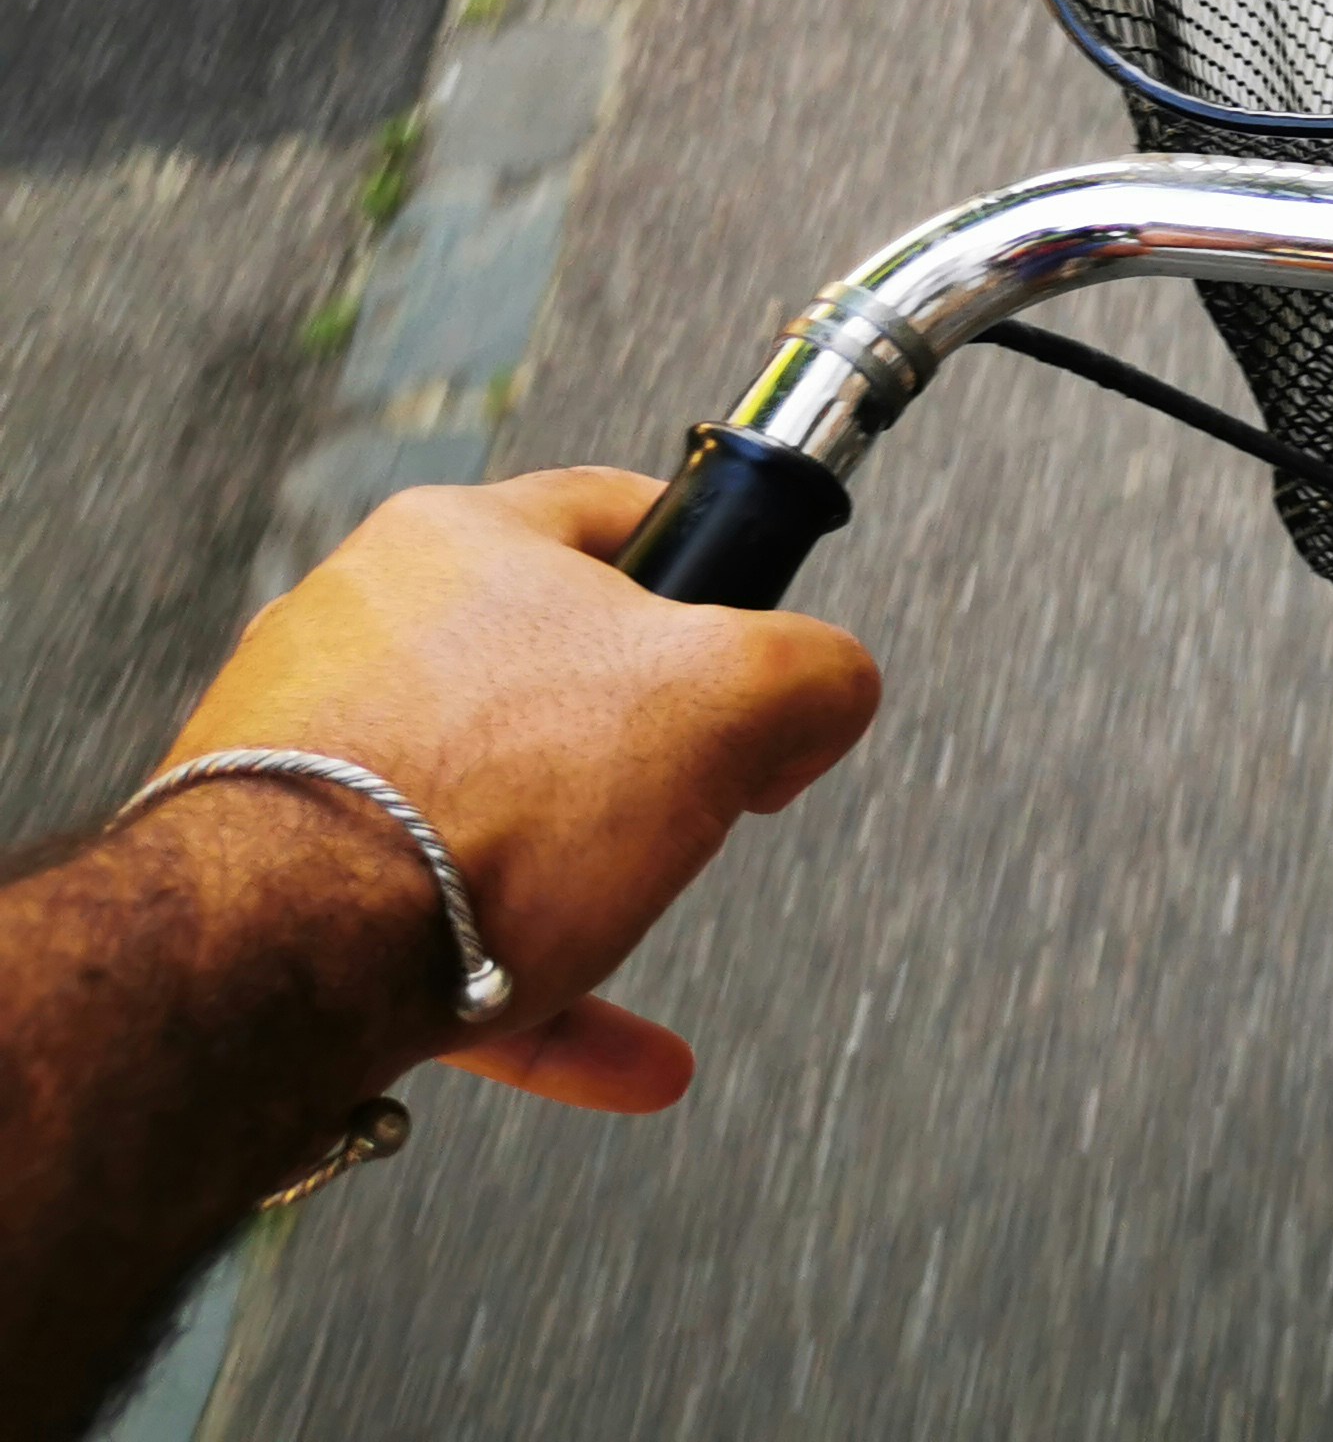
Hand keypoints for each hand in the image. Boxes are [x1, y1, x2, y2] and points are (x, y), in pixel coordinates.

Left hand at [169, 468, 880, 1112]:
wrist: (274, 961)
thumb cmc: (482, 801)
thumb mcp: (737, 698)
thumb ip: (818, 672)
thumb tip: (828, 696)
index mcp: (459, 542)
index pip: (623, 512)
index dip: (718, 576)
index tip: (756, 643)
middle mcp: (361, 629)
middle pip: (553, 673)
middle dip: (642, 754)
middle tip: (700, 801)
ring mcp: (304, 756)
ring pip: (487, 809)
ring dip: (584, 884)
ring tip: (644, 938)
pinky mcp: (272, 878)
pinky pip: (434, 926)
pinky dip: (530, 984)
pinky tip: (614, 1052)